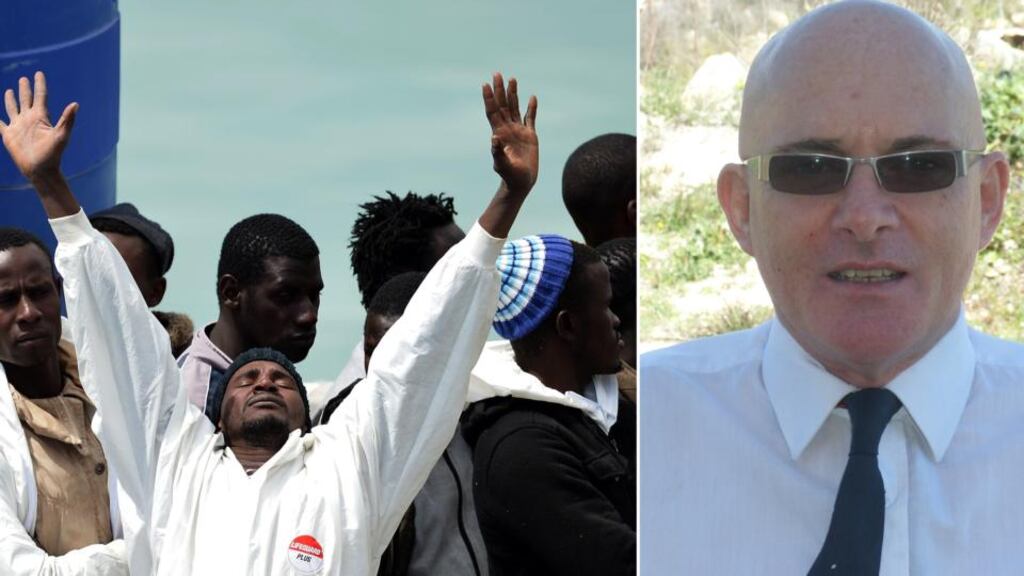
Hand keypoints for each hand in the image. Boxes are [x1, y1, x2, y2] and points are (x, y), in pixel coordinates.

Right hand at [0, 71, 77, 182]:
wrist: (40, 170)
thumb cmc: (53, 154)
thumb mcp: (61, 135)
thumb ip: (67, 120)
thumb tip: (76, 104)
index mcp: (41, 117)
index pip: (40, 96)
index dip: (39, 84)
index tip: (38, 73)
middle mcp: (29, 119)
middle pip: (26, 99)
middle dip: (25, 89)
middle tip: (24, 79)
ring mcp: (18, 126)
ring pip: (13, 108)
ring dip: (11, 100)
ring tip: (10, 91)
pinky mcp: (8, 135)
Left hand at [483, 73, 537, 194]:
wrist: (521, 182)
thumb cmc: (509, 175)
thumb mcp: (502, 164)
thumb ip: (497, 152)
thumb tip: (494, 138)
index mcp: (499, 133)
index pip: (493, 111)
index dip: (489, 98)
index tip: (486, 85)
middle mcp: (507, 129)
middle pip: (502, 105)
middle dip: (500, 90)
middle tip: (497, 74)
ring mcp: (518, 131)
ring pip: (515, 108)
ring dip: (513, 94)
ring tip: (512, 79)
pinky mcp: (530, 135)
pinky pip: (530, 118)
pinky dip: (531, 108)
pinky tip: (532, 98)